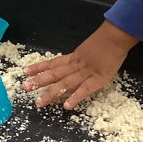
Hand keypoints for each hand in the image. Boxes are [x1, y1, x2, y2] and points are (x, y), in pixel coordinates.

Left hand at [23, 20, 137, 109]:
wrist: (117, 35)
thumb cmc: (106, 40)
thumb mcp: (89, 48)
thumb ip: (80, 58)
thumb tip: (70, 65)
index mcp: (75, 57)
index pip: (53, 63)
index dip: (39, 68)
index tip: (25, 72)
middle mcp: (77, 65)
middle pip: (55, 74)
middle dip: (39, 81)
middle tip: (25, 88)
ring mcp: (87, 72)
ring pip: (66, 83)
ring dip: (52, 92)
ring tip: (39, 102)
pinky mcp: (99, 79)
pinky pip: (86, 89)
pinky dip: (76, 97)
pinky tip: (67, 105)